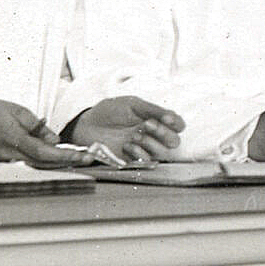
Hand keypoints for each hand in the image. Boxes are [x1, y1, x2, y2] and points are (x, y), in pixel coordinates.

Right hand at [0, 100, 86, 164]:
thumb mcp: (18, 112)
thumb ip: (37, 127)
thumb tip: (55, 140)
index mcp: (14, 139)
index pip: (44, 152)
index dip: (65, 156)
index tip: (84, 156)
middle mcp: (10, 155)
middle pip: (44, 163)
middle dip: (68, 162)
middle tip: (89, 158)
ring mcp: (7, 162)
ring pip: (38, 166)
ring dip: (59, 163)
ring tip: (79, 157)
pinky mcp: (5, 165)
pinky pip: (29, 165)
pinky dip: (46, 163)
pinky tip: (60, 159)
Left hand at [68, 96, 184, 161]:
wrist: (86, 124)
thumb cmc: (108, 111)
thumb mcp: (132, 104)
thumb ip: (153, 110)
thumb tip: (172, 117)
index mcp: (155, 120)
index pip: (177, 125)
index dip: (176, 123)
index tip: (166, 119)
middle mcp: (153, 135)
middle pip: (174, 141)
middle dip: (165, 134)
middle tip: (148, 125)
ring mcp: (143, 148)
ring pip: (162, 153)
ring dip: (151, 143)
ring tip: (135, 135)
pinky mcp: (132, 160)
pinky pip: (146, 161)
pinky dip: (139, 153)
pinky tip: (127, 145)